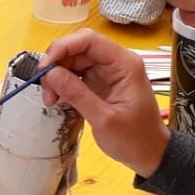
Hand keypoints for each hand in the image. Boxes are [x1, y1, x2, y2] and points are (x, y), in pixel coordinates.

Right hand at [37, 31, 168, 176]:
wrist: (149, 154)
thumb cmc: (134, 138)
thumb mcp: (104, 119)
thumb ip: (77, 94)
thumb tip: (50, 74)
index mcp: (124, 64)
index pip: (89, 40)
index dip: (63, 47)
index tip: (45, 68)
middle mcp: (115, 62)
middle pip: (77, 49)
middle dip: (57, 65)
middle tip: (46, 90)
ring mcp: (106, 72)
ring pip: (72, 61)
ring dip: (56, 77)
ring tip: (51, 100)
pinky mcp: (98, 83)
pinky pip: (74, 75)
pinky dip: (61, 85)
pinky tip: (57, 100)